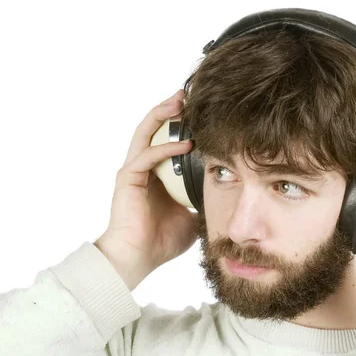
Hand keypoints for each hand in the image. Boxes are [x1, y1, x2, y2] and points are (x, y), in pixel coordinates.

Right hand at [95, 90, 196, 288]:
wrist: (138, 258)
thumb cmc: (161, 240)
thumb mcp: (192, 216)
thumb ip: (203, 200)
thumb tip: (227, 193)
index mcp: (158, 175)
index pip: (167, 140)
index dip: (180, 125)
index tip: (200, 113)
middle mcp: (144, 168)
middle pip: (154, 129)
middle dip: (170, 111)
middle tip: (187, 96)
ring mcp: (135, 172)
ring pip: (145, 133)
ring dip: (162, 116)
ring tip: (180, 103)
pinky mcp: (129, 179)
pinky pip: (147, 156)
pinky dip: (166, 148)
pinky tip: (186, 144)